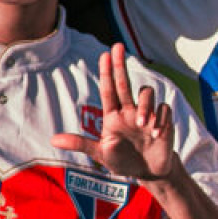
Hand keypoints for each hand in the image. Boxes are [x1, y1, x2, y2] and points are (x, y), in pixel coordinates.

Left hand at [50, 44, 179, 180]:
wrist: (149, 172)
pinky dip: (160, 119)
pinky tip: (157, 134)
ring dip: (144, 106)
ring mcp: (147, 114)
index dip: (106, 72)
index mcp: (113, 116)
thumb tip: (53, 140)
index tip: (104, 54)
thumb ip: (80, 144)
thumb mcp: (100, 154)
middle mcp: (129, 110)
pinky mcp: (164, 120)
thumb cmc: (123, 161)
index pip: (108, 89)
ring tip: (142, 125)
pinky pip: (163, 109)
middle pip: (124, 82)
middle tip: (117, 46)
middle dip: (120, 64)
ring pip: (146, 93)